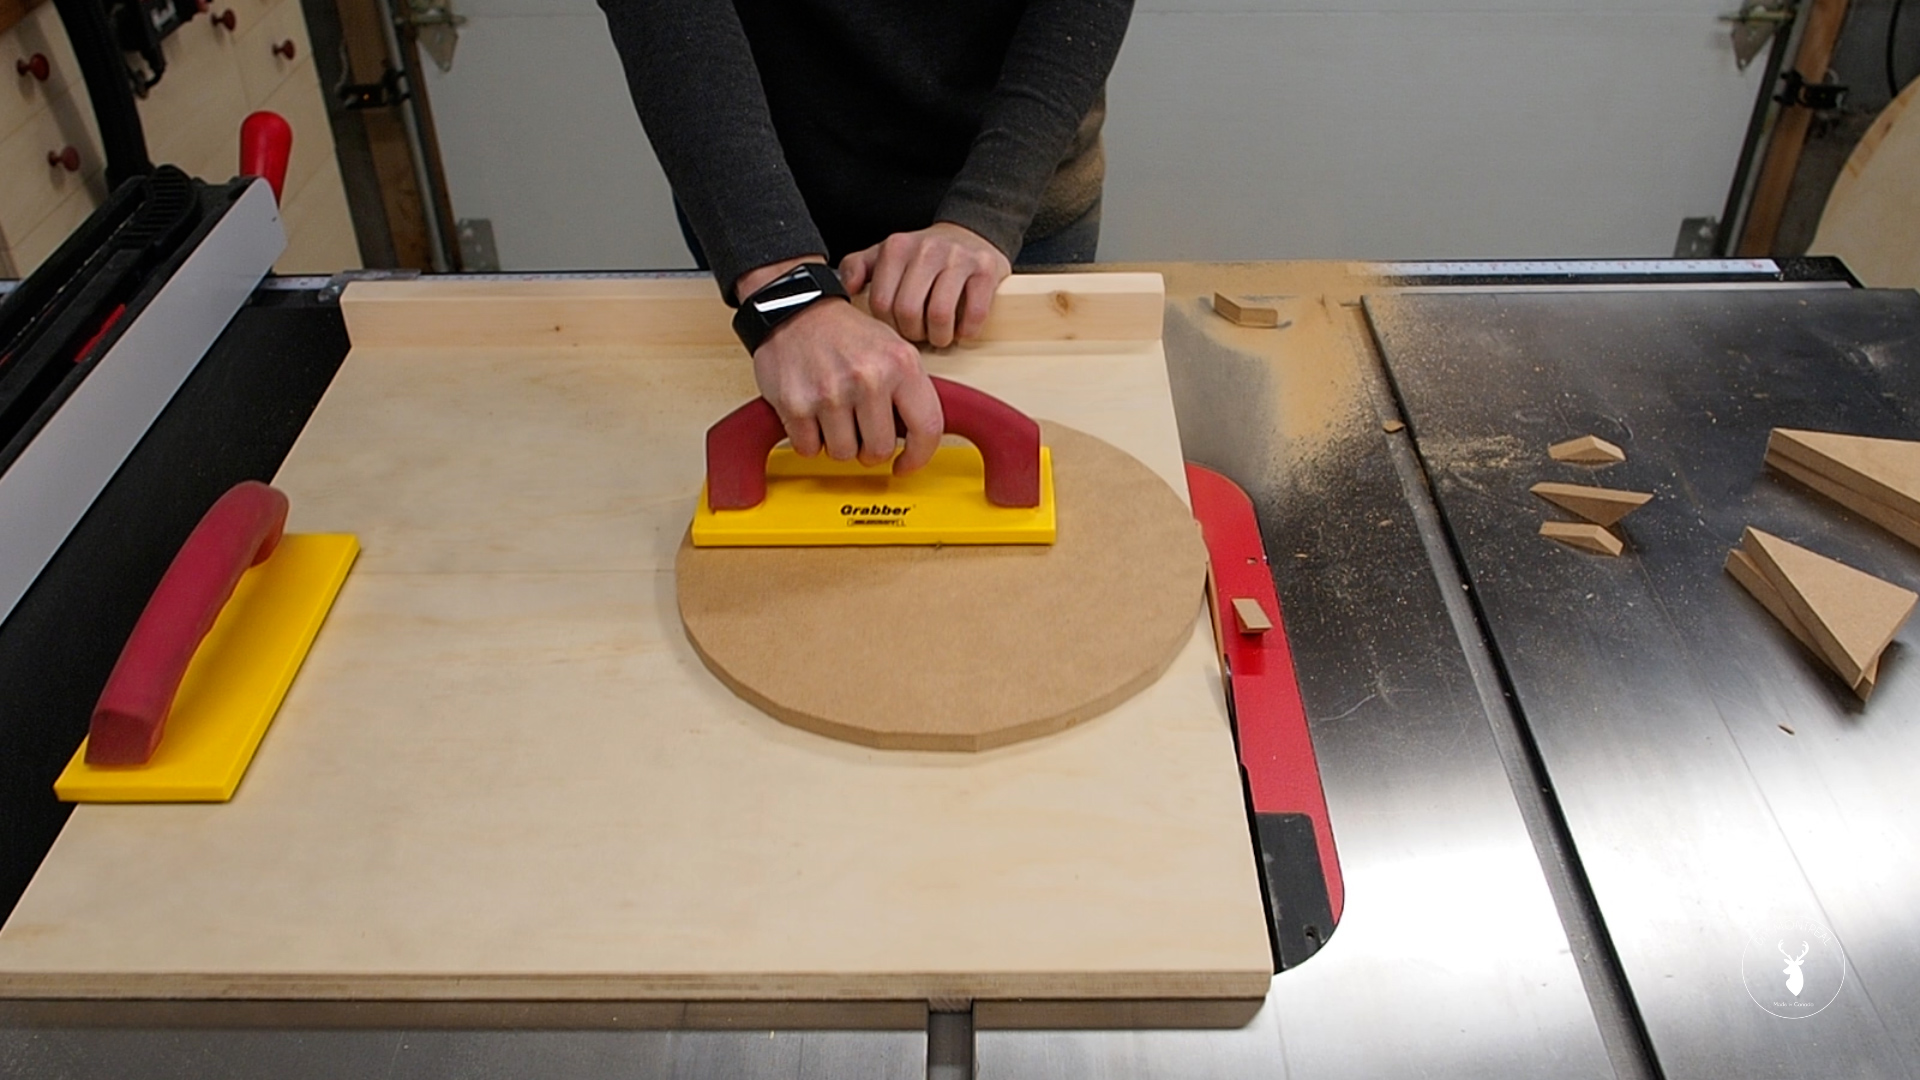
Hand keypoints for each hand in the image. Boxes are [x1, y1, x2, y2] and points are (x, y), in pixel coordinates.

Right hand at [750, 297, 943, 472]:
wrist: (795, 309)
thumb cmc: (844, 333)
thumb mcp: (893, 348)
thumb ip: (909, 391)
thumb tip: (917, 438)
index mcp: (901, 364)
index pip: (927, 427)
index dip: (919, 456)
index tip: (907, 464)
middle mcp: (869, 378)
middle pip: (879, 450)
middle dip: (869, 448)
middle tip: (860, 430)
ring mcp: (831, 393)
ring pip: (843, 454)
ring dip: (838, 443)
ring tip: (834, 415)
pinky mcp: (797, 404)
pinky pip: (809, 449)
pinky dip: (809, 439)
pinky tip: (812, 414)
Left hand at [839, 223, 1010, 347]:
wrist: (970, 234)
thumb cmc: (924, 256)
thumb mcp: (886, 255)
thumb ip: (858, 267)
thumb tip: (848, 288)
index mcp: (896, 247)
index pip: (882, 303)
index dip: (889, 326)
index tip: (898, 328)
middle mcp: (926, 248)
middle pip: (909, 311)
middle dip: (914, 334)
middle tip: (920, 335)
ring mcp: (958, 257)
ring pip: (940, 315)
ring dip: (940, 336)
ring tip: (940, 336)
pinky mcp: (985, 269)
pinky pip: (974, 313)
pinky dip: (967, 330)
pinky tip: (962, 329)